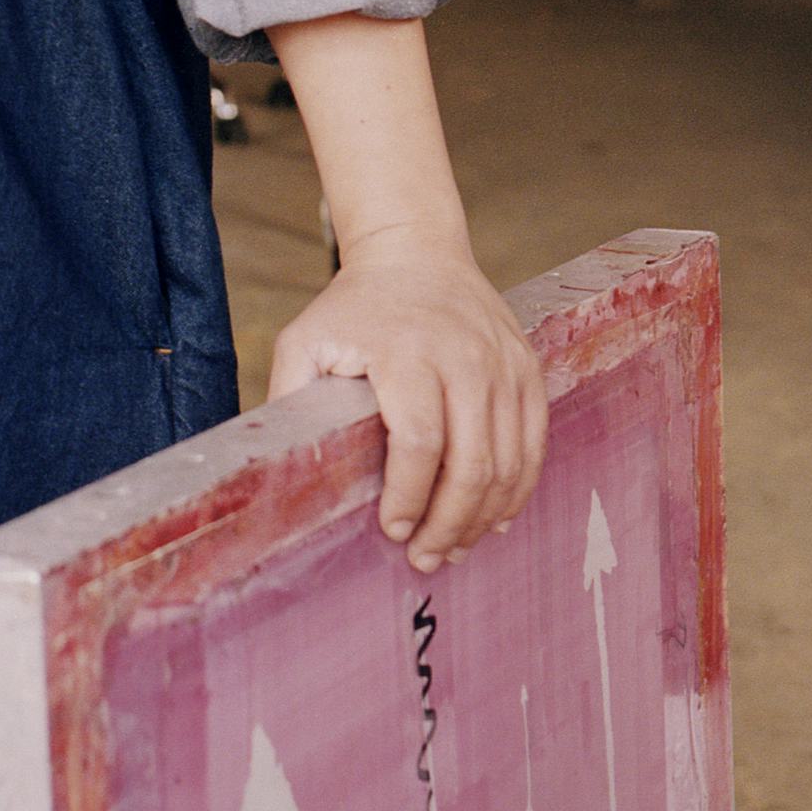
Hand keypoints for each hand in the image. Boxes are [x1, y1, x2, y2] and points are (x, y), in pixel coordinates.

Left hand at [267, 231, 547, 573]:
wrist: (416, 252)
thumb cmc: (355, 306)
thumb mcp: (306, 339)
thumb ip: (290, 397)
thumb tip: (277, 466)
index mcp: (407, 351)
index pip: (419, 441)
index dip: (409, 496)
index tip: (391, 530)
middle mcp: (464, 356)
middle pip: (472, 462)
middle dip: (448, 524)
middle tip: (425, 558)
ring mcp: (503, 363)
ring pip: (508, 462)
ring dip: (483, 518)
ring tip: (454, 547)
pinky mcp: (527, 369)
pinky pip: (534, 444)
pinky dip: (517, 489)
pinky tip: (492, 518)